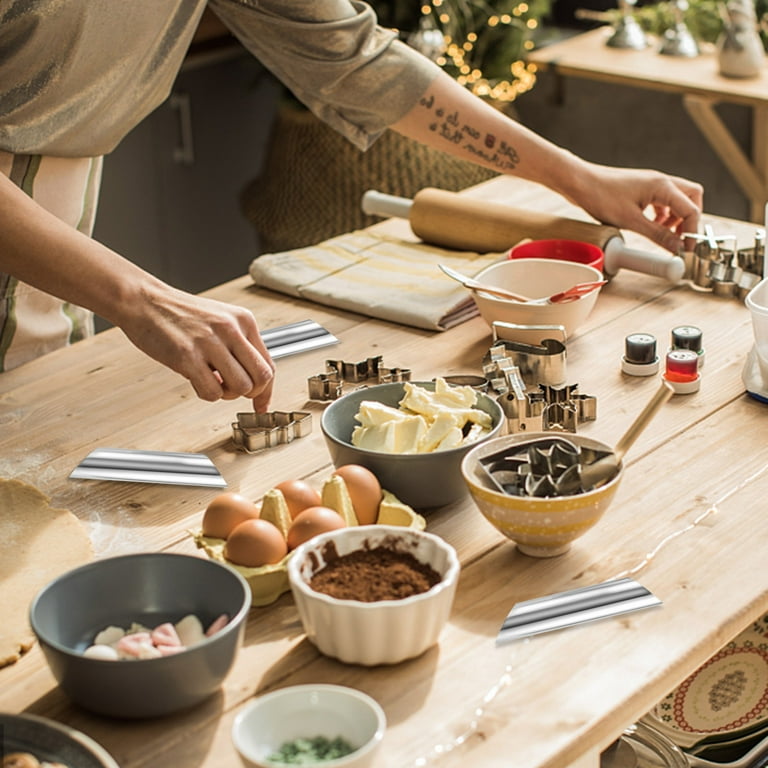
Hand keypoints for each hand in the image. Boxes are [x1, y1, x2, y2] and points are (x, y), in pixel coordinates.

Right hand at [118, 285, 274, 411]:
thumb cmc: (180, 314)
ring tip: (211, 382)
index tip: (260, 405)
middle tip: (231, 390)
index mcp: (244, 320)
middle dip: (249, 393)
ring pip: (240, 387)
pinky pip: (212, 392)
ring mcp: (209, 342)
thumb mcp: (221, 321)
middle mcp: (231, 329)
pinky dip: (206, 394)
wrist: (144, 300)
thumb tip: (255, 381)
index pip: (269, 364)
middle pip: (261, 378)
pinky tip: (196, 380)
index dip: (266, 391)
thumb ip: (239, 346)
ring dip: (227, 394)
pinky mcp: (187, 356)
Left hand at [569, 162, 702, 252]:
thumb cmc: (602, 197)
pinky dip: (663, 214)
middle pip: (692, 198)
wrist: (580, 182)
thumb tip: (676, 247)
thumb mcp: (631, 221)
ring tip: (664, 234)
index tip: (688, 250)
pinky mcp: (642, 188)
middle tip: (680, 239)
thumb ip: (657, 234)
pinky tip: (652, 225)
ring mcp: (652, 183)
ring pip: (677, 199)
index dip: (692, 232)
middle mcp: (661, 181)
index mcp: (662, 186)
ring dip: (676, 217)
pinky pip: (662, 200)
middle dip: (690, 220)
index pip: (691, 210)